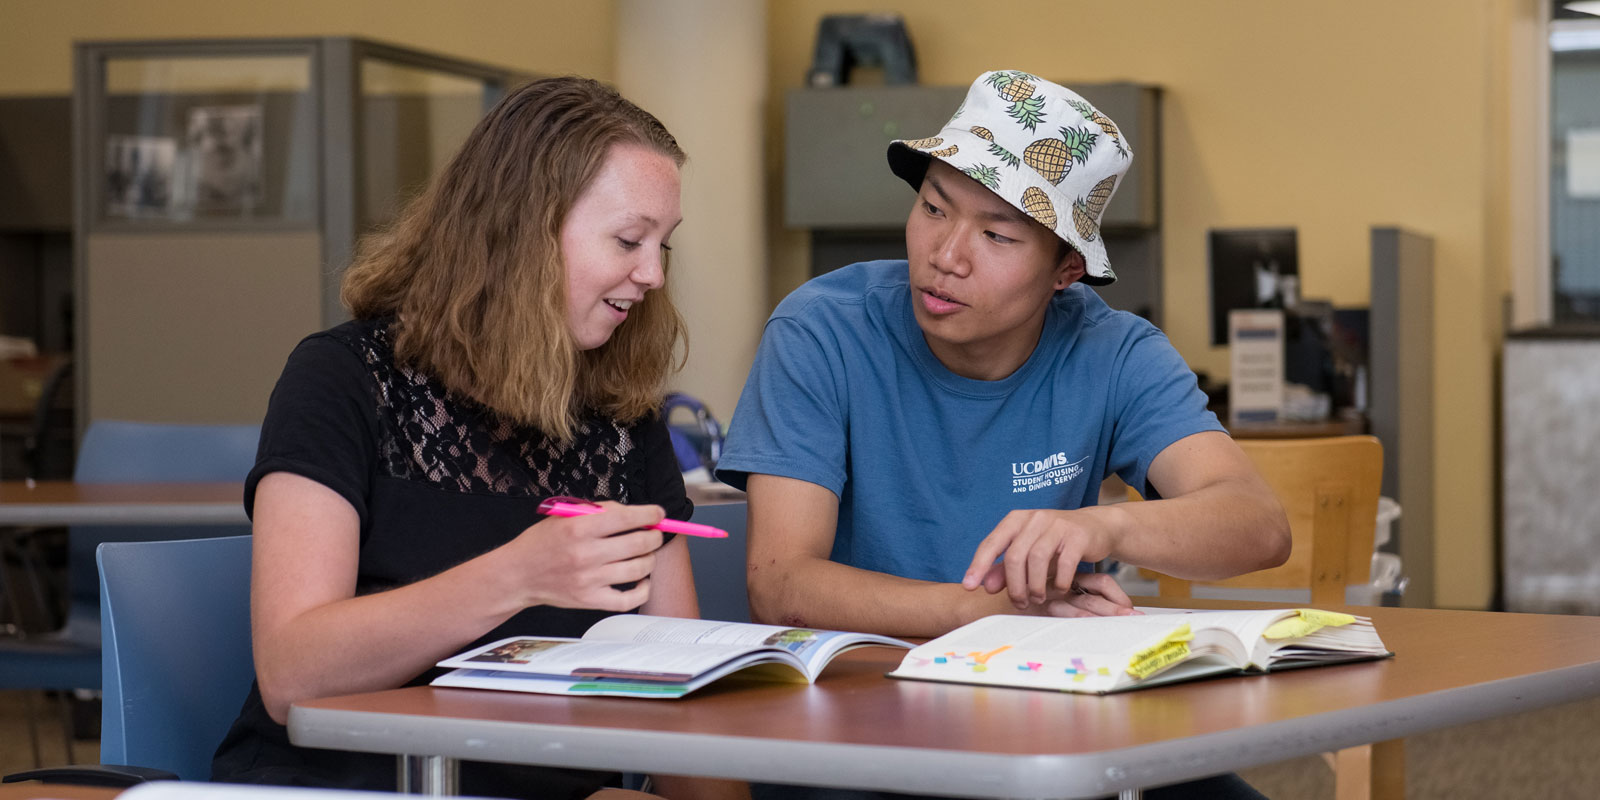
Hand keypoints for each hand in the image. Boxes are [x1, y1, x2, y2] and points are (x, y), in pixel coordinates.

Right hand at [505, 501, 665, 611]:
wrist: (518, 574)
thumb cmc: (543, 542)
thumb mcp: (565, 515)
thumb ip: (600, 512)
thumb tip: (636, 513)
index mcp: (579, 528)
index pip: (627, 518)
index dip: (650, 514)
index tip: (658, 514)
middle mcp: (586, 554)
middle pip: (639, 543)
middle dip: (654, 536)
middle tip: (654, 533)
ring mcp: (590, 580)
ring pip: (639, 569)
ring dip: (650, 558)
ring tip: (646, 553)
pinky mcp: (590, 600)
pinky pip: (629, 599)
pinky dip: (643, 589)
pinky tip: (642, 578)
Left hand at [960, 508, 1131, 613]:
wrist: (1096, 527)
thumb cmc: (1056, 542)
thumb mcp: (1028, 552)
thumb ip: (1005, 568)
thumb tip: (984, 586)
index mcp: (1017, 519)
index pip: (992, 543)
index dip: (979, 565)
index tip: (969, 586)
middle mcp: (1035, 518)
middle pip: (1015, 555)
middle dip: (1014, 585)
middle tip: (1019, 603)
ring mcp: (1057, 525)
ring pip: (1037, 559)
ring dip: (1035, 585)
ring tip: (1036, 599)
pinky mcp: (1078, 535)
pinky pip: (1064, 563)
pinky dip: (1059, 581)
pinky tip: (1059, 589)